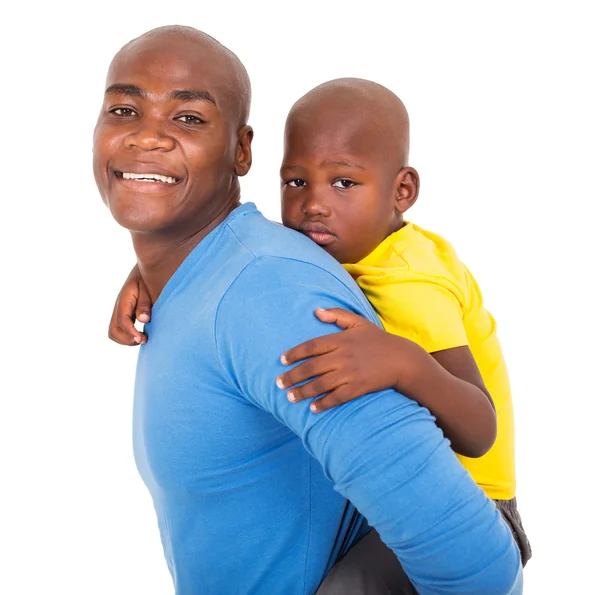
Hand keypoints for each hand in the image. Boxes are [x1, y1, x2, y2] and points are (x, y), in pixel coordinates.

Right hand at [108, 265, 151, 345]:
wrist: (147, 267)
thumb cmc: (149, 278)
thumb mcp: (148, 288)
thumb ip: (145, 304)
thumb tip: (144, 320)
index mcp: (124, 299)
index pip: (122, 320)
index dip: (131, 332)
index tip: (143, 339)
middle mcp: (119, 306)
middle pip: (113, 330)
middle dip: (126, 339)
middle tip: (144, 340)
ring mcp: (120, 311)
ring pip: (114, 332)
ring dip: (126, 339)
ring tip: (143, 338)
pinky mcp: (124, 313)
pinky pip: (120, 329)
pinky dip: (128, 336)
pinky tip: (142, 334)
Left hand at [276, 308, 426, 411]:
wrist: (402, 359)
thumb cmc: (378, 339)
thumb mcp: (358, 322)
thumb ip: (337, 315)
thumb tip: (316, 311)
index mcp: (341, 340)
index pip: (311, 346)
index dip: (295, 353)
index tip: (282, 360)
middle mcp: (343, 357)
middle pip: (311, 367)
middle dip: (293, 376)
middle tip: (279, 383)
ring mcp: (351, 373)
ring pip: (321, 384)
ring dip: (303, 392)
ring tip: (290, 397)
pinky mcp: (359, 388)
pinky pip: (337, 397)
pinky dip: (324, 404)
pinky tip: (313, 408)